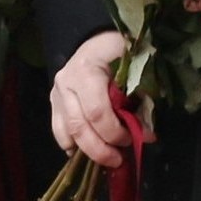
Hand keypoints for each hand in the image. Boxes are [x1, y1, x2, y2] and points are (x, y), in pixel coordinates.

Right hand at [45, 28, 134, 169]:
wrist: (97, 41)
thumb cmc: (121, 52)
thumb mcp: (135, 67)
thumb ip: (141, 97)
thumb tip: (146, 133)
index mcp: (87, 71)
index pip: (97, 112)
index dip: (117, 132)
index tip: (138, 138)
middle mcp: (66, 83)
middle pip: (79, 127)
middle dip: (101, 149)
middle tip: (120, 160)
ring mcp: (56, 94)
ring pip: (67, 133)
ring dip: (89, 151)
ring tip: (109, 158)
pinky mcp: (54, 103)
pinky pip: (59, 132)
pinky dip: (74, 146)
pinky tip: (89, 152)